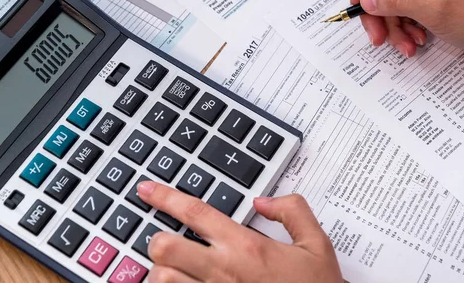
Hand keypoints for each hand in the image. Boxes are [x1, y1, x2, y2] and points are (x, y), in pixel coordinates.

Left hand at [136, 181, 342, 282]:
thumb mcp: (317, 244)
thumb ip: (293, 212)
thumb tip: (265, 200)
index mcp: (246, 246)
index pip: (195, 213)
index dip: (165, 197)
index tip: (146, 190)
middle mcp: (223, 271)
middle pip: (165, 247)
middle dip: (157, 239)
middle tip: (166, 237)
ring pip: (162, 280)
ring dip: (161, 271)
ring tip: (173, 267)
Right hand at [350, 0, 463, 60]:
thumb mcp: (436, 10)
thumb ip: (398, 2)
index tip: (359, 0)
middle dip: (377, 13)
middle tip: (377, 37)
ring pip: (389, 4)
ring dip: (392, 28)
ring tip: (406, 46)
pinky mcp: (427, 6)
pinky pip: (402, 16)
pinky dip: (404, 32)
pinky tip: (416, 43)